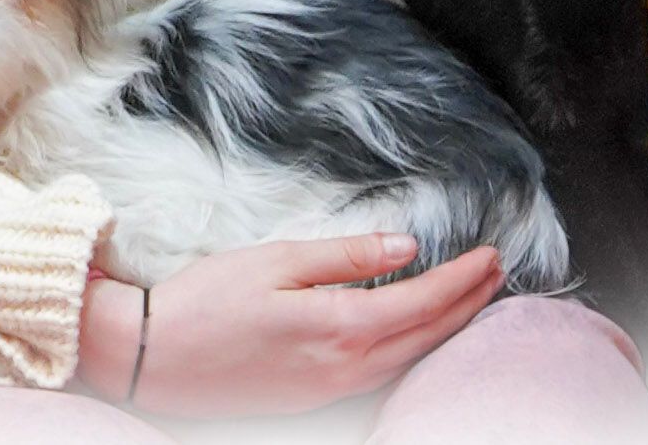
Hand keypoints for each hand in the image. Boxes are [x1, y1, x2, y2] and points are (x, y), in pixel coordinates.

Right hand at [74, 234, 501, 417]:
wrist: (149, 358)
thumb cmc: (207, 300)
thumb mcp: (276, 260)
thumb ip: (345, 256)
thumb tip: (406, 248)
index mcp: (338, 329)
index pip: (422, 303)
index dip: (462, 280)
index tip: (494, 254)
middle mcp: (343, 369)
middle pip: (424, 338)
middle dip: (467, 304)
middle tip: (498, 271)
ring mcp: (328, 392)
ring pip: (407, 360)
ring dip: (445, 327)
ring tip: (471, 297)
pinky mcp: (311, 399)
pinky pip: (381, 374)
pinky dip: (412, 349)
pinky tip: (416, 333)